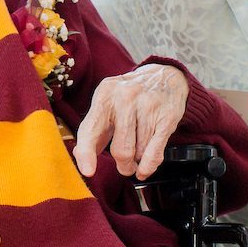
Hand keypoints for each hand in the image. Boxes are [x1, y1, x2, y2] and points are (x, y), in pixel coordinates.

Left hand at [73, 63, 188, 179]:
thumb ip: (94, 129)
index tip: (88, 171)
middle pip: (120, 149)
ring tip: (138, 150)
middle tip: (124, 166)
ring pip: (138, 152)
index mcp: (105, 95)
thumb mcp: (107, 104)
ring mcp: (148, 106)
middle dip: (122, 165)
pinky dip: (148, 166)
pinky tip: (145, 169)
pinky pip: (155, 152)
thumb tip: (80, 155)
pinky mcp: (167, 117)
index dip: (87, 153)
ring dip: (137, 160)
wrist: (164, 75)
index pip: (91, 129)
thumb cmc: (130, 96)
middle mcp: (125, 98)